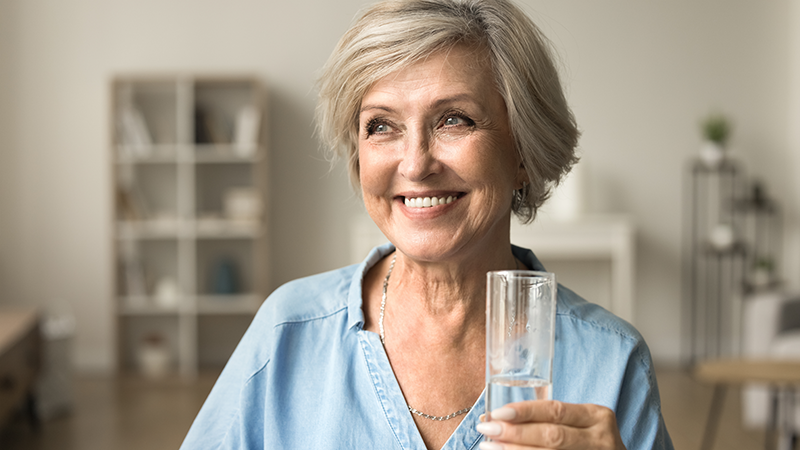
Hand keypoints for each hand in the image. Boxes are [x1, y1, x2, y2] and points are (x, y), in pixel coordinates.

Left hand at [475, 400, 625, 449]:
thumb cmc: (588, 440)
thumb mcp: (579, 423)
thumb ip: (547, 418)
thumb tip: (497, 417)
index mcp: (596, 416)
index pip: (555, 410)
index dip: (525, 411)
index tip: (498, 413)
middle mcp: (600, 438)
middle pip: (552, 436)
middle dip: (516, 433)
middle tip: (488, 429)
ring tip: (490, 447)